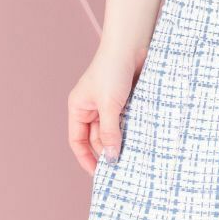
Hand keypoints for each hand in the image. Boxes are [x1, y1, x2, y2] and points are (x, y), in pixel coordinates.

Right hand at [67, 44, 146, 174]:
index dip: (86, 158)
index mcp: (79, 107)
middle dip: (107, 151)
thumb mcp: (109, 105)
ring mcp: (109, 103)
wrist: (132, 45)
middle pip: (97, 138)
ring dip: (121, 141)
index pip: (78, 141)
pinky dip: (131, 130)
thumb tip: (111, 158)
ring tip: (133, 158)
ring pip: (113, 130)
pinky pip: (126, 120)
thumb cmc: (113, 70)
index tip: (99, 175)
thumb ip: (110, 132)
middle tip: (122, 168)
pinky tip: (140, 140)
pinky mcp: (125, 99)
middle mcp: (91, 107)